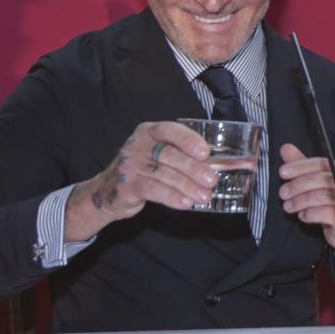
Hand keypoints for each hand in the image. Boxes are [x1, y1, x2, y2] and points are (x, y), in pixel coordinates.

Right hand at [66, 121, 213, 233]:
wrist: (109, 191)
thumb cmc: (144, 170)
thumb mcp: (160, 156)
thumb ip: (186, 156)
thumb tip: (225, 165)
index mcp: (149, 131)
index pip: (170, 130)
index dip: (188, 140)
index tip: (205, 153)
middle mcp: (137, 144)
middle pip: (169, 155)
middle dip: (194, 168)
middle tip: (212, 180)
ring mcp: (129, 164)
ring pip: (164, 174)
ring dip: (188, 186)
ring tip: (205, 195)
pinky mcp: (126, 185)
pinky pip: (153, 190)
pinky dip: (172, 197)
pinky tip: (186, 203)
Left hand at [279, 143, 334, 258]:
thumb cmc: (329, 203)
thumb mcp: (314, 181)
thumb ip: (301, 165)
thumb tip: (285, 148)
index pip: (320, 163)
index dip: (300, 167)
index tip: (282, 172)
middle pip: (320, 180)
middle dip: (297, 185)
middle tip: (282, 193)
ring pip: (321, 196)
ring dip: (300, 201)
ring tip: (288, 206)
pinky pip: (324, 213)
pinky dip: (309, 214)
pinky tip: (302, 215)